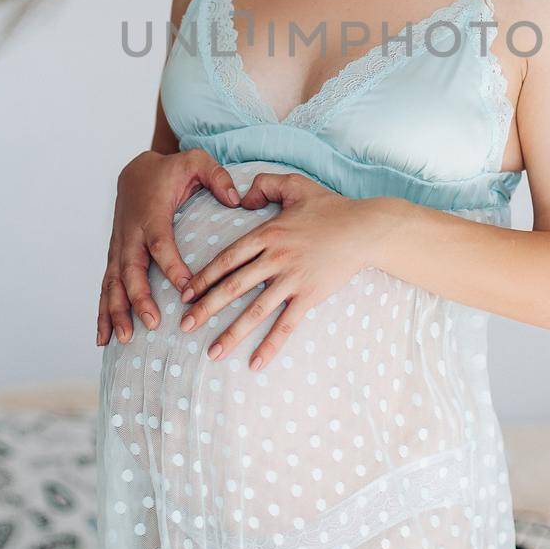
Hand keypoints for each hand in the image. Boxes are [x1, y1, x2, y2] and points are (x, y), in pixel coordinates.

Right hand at [96, 147, 242, 346]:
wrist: (135, 171)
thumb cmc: (171, 170)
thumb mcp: (196, 161)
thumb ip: (217, 176)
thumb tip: (237, 199)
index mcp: (152, 213)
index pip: (160, 242)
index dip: (171, 265)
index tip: (186, 289)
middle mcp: (131, 233)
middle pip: (131, 268)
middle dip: (139, 298)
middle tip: (153, 323)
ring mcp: (119, 247)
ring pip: (113, 282)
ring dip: (116, 311)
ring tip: (125, 339)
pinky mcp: (114, 257)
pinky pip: (106, 286)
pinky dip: (103, 312)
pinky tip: (104, 338)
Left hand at [178, 171, 388, 369]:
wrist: (365, 228)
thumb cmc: (330, 207)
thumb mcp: (295, 185)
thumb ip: (264, 185)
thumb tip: (242, 197)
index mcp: (267, 233)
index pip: (226, 259)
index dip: (203, 278)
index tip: (186, 295)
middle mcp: (275, 258)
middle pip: (232, 287)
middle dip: (206, 308)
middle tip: (185, 326)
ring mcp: (292, 280)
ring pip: (255, 311)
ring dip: (231, 333)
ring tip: (212, 353)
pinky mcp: (309, 296)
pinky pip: (286, 324)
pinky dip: (270, 345)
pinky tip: (256, 364)